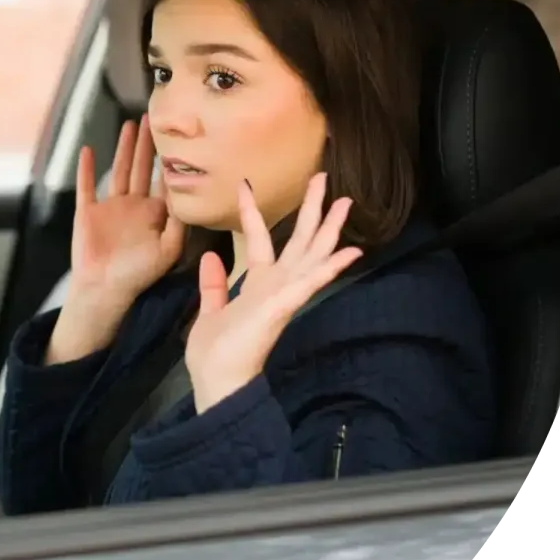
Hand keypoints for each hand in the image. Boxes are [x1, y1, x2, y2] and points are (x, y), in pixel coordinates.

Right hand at [71, 114, 184, 305]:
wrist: (104, 288)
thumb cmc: (139, 273)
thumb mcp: (169, 249)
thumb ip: (179, 222)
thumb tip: (188, 194)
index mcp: (154, 214)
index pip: (164, 180)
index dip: (169, 159)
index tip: (176, 136)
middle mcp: (133, 206)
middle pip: (142, 168)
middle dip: (147, 144)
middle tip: (152, 118)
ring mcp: (110, 207)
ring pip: (119, 170)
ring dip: (124, 149)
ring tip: (130, 125)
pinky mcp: (88, 211)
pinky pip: (87, 185)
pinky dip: (87, 169)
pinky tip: (89, 150)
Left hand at [185, 174, 361, 412]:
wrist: (216, 382)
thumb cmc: (214, 354)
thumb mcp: (209, 311)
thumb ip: (214, 285)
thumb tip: (212, 256)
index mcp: (257, 285)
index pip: (259, 239)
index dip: (252, 212)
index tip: (245, 183)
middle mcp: (275, 287)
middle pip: (299, 241)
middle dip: (312, 209)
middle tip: (324, 176)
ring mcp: (281, 297)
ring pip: (311, 256)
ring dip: (329, 229)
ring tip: (346, 201)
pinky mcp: (282, 309)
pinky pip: (308, 284)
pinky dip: (328, 268)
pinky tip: (350, 252)